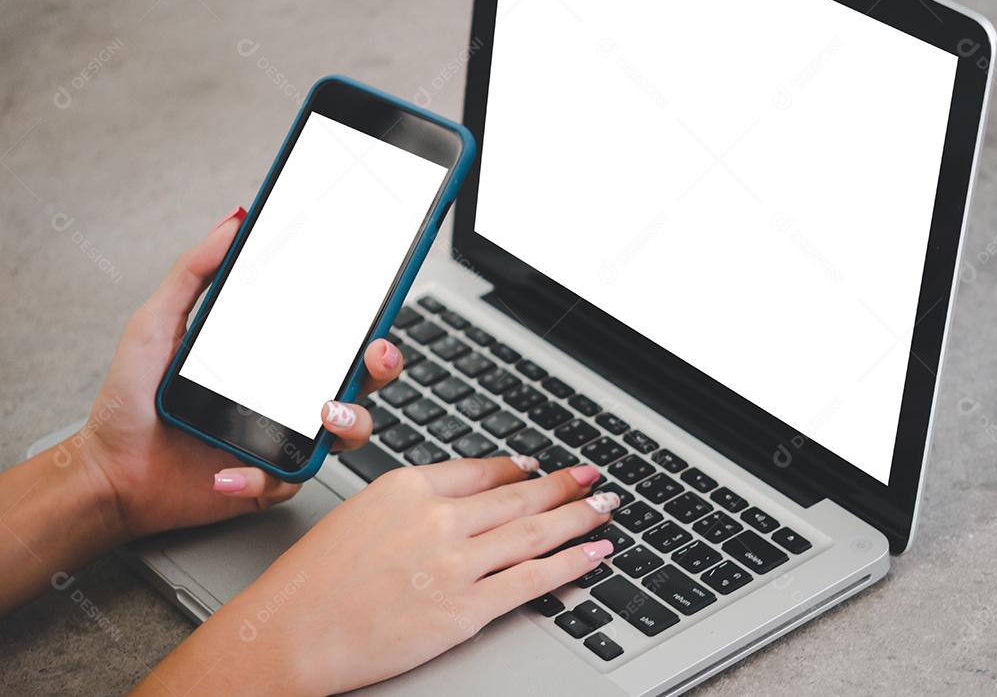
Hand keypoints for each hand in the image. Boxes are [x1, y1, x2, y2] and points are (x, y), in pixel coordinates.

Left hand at [75, 207, 403, 540]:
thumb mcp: (157, 323)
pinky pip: (288, 480)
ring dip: (350, 423)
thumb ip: (195, 270)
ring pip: (347, 434)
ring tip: (325, 416)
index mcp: (273, 358)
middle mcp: (288, 397)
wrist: (109, 469)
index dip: (365, 324)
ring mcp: (284, 440)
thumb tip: (233, 222)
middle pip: (361, 381)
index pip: (335, 336)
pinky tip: (230, 470)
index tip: (375, 307)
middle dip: (382, 367)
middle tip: (374, 355)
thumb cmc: (132, 400)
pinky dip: (263, 478)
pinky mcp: (269, 480)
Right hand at [133, 457, 620, 695]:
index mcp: (409, 487)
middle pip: (519, 496)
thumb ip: (410, 503)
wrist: (286, 633)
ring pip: (534, 532)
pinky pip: (531, 580)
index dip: (521, 470)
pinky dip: (570, 564)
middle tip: (592, 478)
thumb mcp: (358, 513)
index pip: (483, 471)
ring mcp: (455, 563)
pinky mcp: (464, 609)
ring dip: (578, 517)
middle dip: (564, 486)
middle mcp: (438, 518)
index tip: (541, 468)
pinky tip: (593, 554)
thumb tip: (453, 500)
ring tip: (604, 508)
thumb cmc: (311, 580)